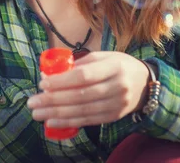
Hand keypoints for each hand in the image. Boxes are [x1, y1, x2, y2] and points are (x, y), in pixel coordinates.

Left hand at [27, 52, 149, 127]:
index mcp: (113, 66)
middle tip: (33, 102)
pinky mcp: (113, 116)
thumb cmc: (119, 65)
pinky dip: (69, 122)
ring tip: (38, 113)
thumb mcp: (104, 56)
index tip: (43, 83)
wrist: (145, 84)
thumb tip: (52, 74)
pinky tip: (53, 121)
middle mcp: (116, 86)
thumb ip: (81, 64)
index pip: (84, 76)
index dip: (62, 81)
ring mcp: (116, 104)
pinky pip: (88, 120)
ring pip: (83, 111)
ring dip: (57, 113)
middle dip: (53, 100)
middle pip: (80, 96)